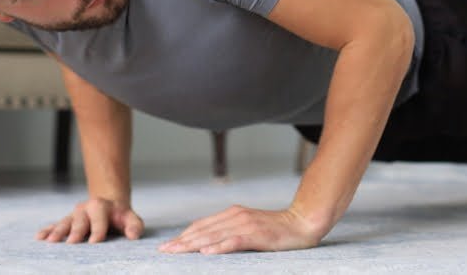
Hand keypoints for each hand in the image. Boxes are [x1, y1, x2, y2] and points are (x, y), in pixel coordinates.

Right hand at [36, 198, 143, 243]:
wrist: (108, 205)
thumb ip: (134, 225)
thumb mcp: (131, 218)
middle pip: (79, 219)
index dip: (98, 229)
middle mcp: (86, 209)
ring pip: (64, 223)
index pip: (99, 217)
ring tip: (49, 242)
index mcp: (102, 207)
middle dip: (76, 231)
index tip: (95, 242)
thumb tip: (133, 235)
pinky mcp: (66, 221)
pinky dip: (47, 231)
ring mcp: (74, 215)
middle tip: (71, 243)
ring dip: (57, 232)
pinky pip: (54, 225)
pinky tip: (39, 238)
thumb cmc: (120, 217)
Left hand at [158, 205, 324, 254]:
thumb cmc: (275, 229)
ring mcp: (246, 224)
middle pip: (203, 230)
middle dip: (181, 242)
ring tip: (177, 252)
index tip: (168, 246)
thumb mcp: (248, 226)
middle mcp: (236, 216)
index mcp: (232, 213)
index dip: (183, 236)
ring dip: (193, 245)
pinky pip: (234, 241)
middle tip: (164, 251)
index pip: (201, 225)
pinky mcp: (257, 234)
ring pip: (213, 236)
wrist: (302, 222)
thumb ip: (229, 230)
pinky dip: (219, 247)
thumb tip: (207, 243)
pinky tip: (207, 253)